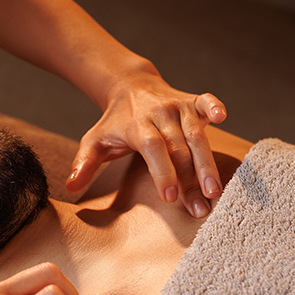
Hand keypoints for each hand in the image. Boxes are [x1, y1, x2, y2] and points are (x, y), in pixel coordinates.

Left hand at [66, 69, 226, 217]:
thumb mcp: (94, 141)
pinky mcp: (193, 101)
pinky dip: (215, 107)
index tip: (169, 197)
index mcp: (137, 125)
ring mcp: (179, 106)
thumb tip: (71, 185)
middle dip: (190, 180)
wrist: (129, 86)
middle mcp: (160, 114)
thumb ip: (84, 164)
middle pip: (179, 149)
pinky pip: (207, 102)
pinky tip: (222, 118)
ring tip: (215, 191)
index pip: (152, 149)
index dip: (162, 171)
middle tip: (199, 208)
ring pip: (197, 135)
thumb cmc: (113, 122)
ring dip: (207, 163)